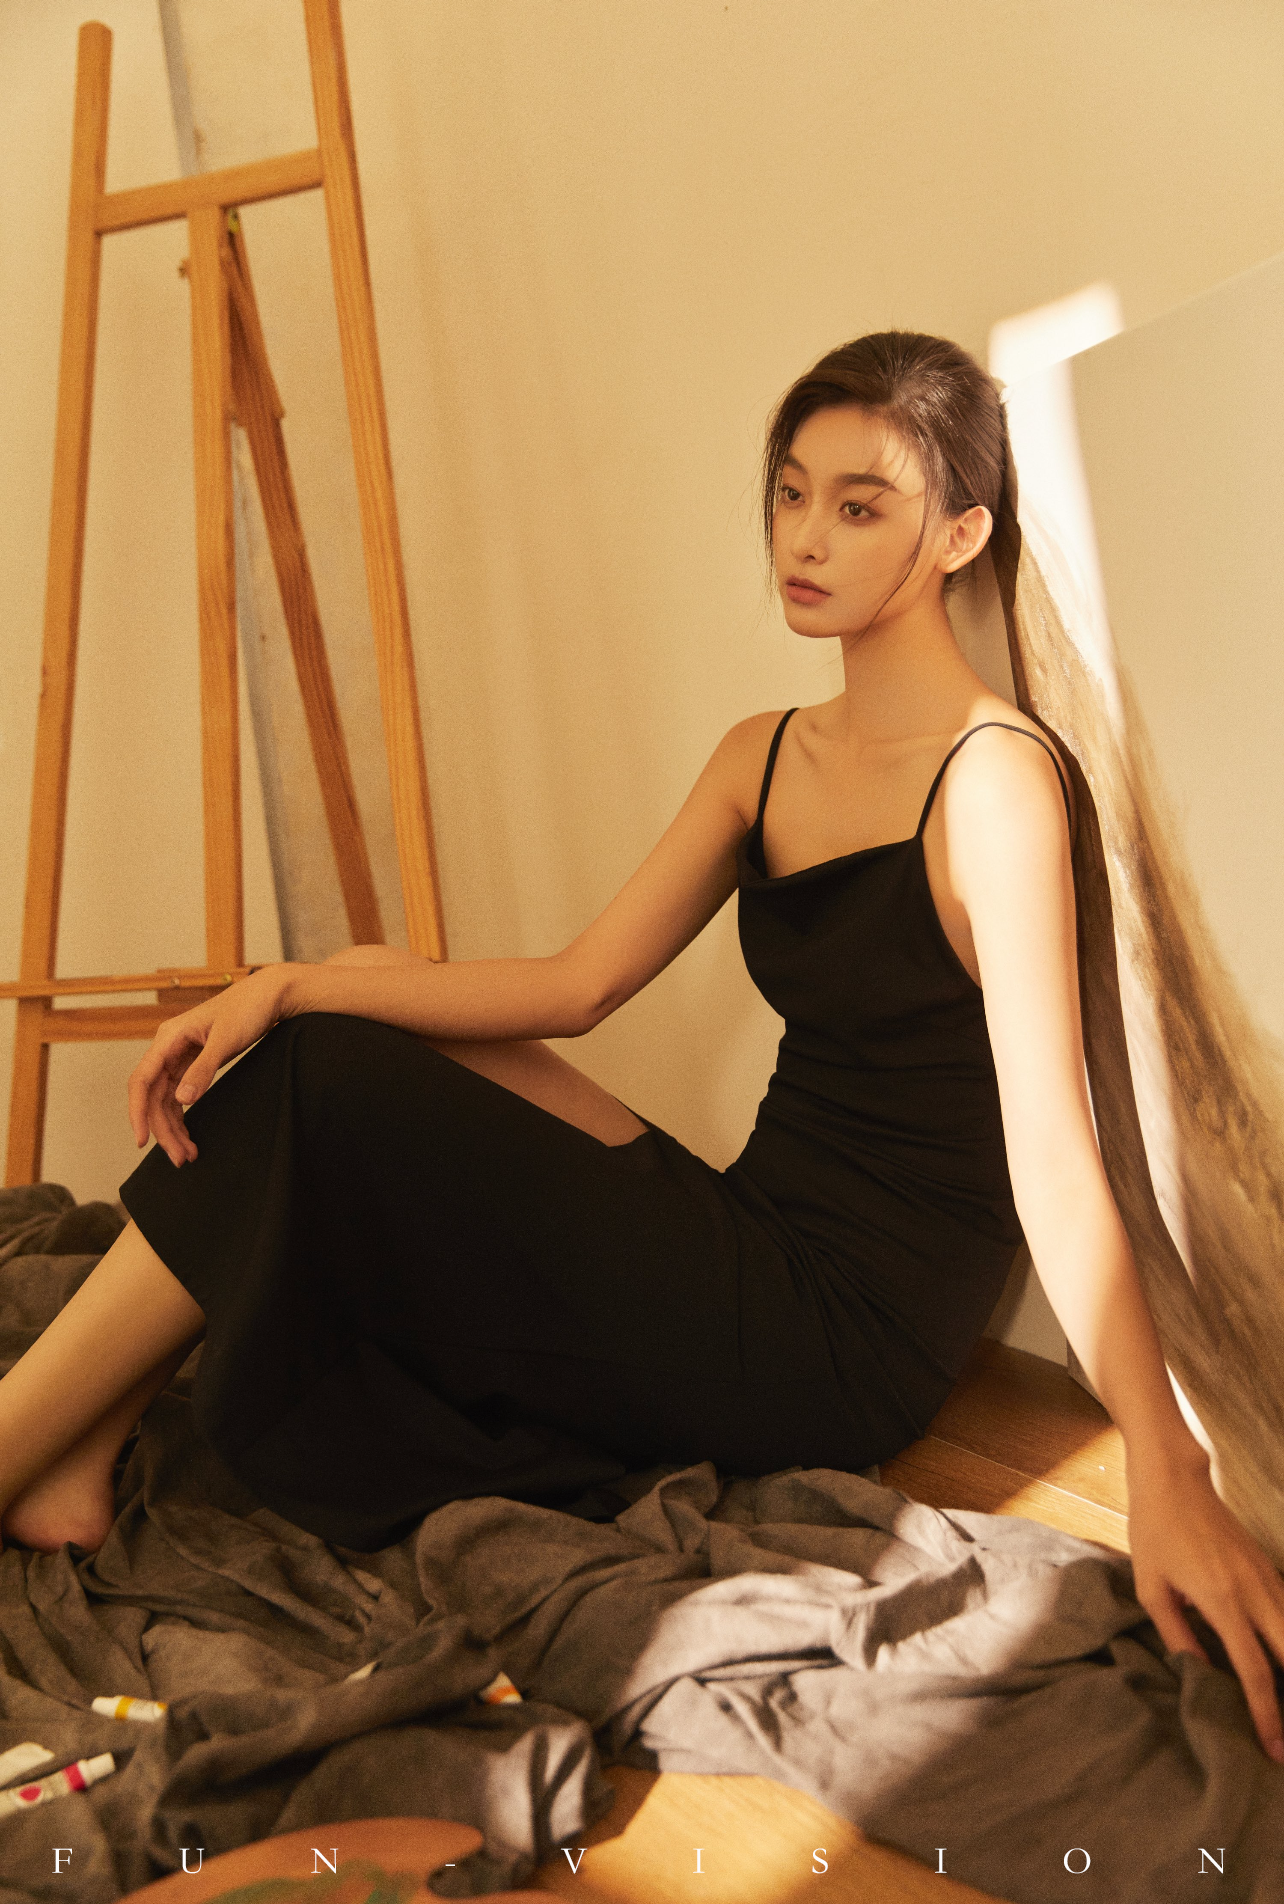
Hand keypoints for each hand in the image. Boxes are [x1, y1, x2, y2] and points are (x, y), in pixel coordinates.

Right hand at [128, 964, 297, 1166]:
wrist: (269, 995)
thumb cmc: (248, 1009)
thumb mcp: (226, 1040)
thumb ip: (203, 1069)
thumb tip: (182, 1100)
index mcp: (168, 1038)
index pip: (142, 1080)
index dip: (137, 1112)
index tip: (142, 1140)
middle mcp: (168, 1048)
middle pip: (153, 1097)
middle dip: (163, 1129)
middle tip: (180, 1158)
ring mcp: (179, 1056)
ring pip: (165, 1100)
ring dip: (173, 1128)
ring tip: (187, 1155)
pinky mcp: (193, 1063)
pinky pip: (179, 1095)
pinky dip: (183, 1116)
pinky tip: (189, 1136)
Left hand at [1126, 1450, 1283, 1762]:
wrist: (1174, 1477)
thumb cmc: (1154, 1531)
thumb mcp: (1151, 1587)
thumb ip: (1177, 1634)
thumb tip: (1200, 1674)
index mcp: (1223, 1602)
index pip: (1256, 1672)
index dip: (1268, 1716)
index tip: (1274, 1749)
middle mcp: (1256, 1592)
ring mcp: (1268, 1577)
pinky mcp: (1269, 1567)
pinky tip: (1283, 1659)